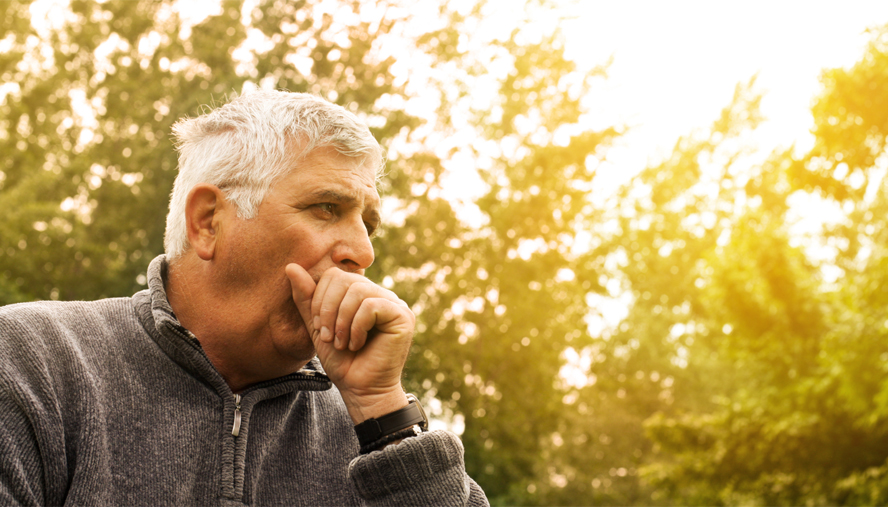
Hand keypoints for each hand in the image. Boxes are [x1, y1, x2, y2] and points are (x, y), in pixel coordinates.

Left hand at [286, 264, 413, 423]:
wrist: (361, 391)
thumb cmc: (342, 362)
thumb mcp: (318, 327)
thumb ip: (306, 298)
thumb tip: (291, 266)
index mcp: (362, 294)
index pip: (335, 275)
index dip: (320, 298)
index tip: (319, 328)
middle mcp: (380, 295)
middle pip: (345, 280)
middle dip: (328, 310)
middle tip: (329, 337)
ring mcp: (394, 304)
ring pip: (358, 291)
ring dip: (342, 321)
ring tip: (342, 343)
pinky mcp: (403, 316)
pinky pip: (371, 306)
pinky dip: (357, 327)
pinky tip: (357, 344)